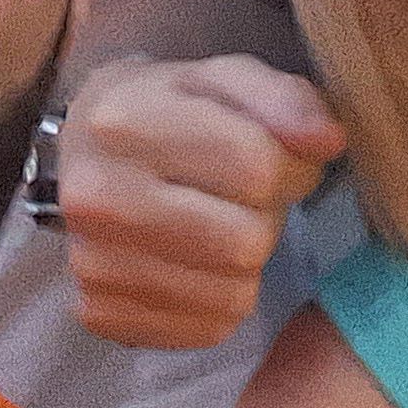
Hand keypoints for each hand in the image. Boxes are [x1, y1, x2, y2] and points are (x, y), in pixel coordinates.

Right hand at [60, 53, 346, 350]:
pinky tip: (196, 262)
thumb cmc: (164, 111)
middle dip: (265, 218)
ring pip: (232, 294)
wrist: (80, 156)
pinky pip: (206, 328)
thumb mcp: (223, 79)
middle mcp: (97, 198)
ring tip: (219, 226)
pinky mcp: (102, 314)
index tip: (283, 162)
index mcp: (125, 120)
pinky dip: (218, 300)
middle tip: (246, 198)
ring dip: (246, 264)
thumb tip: (328, 140)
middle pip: (245, 241)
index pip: (254, 167)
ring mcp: (92, 263)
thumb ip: (283, 97)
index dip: (293, 167)